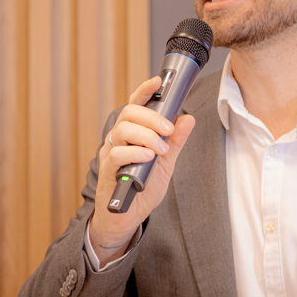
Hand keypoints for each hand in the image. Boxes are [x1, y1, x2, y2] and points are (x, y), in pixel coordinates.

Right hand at [89, 76, 195, 266]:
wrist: (126, 217)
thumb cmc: (142, 187)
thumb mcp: (166, 163)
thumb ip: (176, 141)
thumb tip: (188, 118)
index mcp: (134, 133)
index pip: (136, 105)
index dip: (145, 91)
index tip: (158, 80)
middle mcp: (119, 138)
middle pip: (129, 113)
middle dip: (152, 117)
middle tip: (168, 130)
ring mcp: (111, 153)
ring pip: (122, 130)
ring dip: (146, 136)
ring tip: (160, 150)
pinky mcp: (108, 170)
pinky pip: (117, 153)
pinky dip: (135, 153)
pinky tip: (147, 158)